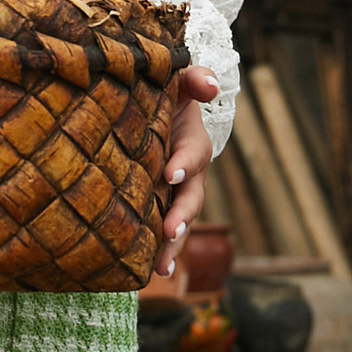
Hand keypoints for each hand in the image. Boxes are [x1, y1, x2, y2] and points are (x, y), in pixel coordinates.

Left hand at [158, 64, 219, 267]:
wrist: (148, 109)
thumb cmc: (163, 92)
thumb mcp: (178, 79)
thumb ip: (194, 78)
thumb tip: (208, 86)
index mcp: (192, 142)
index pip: (193, 153)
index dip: (185, 164)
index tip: (170, 174)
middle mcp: (186, 173)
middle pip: (191, 199)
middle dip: (182, 216)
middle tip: (170, 232)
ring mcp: (171, 194)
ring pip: (178, 222)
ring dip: (172, 246)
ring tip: (161, 269)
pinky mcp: (153, 206)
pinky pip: (156, 230)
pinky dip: (153, 251)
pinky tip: (143, 273)